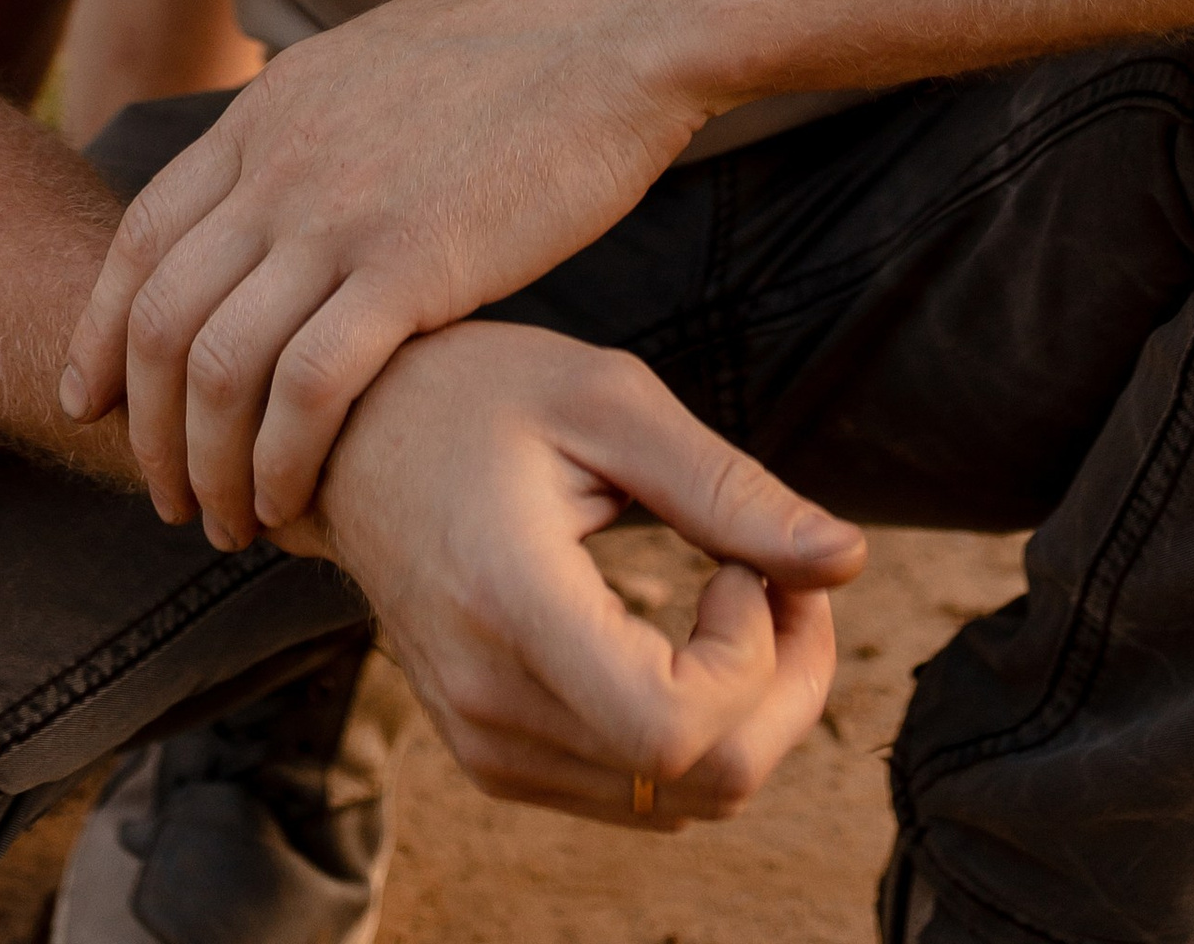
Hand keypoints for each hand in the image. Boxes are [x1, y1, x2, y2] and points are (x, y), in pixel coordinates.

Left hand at [60, 0, 713, 542]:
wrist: (613, 18)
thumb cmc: (520, 51)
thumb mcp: (372, 68)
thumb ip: (314, 131)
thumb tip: (289, 185)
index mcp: (267, 113)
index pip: (140, 237)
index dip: (100, 332)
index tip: (90, 402)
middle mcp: (279, 162)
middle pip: (159, 317)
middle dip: (145, 427)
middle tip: (163, 494)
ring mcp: (338, 211)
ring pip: (217, 365)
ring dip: (207, 464)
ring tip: (228, 523)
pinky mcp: (412, 263)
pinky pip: (307, 386)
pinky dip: (281, 461)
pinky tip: (294, 501)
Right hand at [296, 321, 861, 826]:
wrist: (343, 438)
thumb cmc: (475, 393)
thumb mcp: (607, 400)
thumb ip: (728, 488)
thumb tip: (850, 559)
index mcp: (510, 604)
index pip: (674, 730)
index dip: (755, 662)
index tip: (745, 563)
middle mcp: (490, 703)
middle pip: (700, 782)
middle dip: (785, 688)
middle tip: (780, 575)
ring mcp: (487, 744)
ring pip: (679, 800)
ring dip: (749, 708)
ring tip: (736, 586)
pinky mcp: (494, 755)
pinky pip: (635, 790)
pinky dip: (693, 727)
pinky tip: (687, 631)